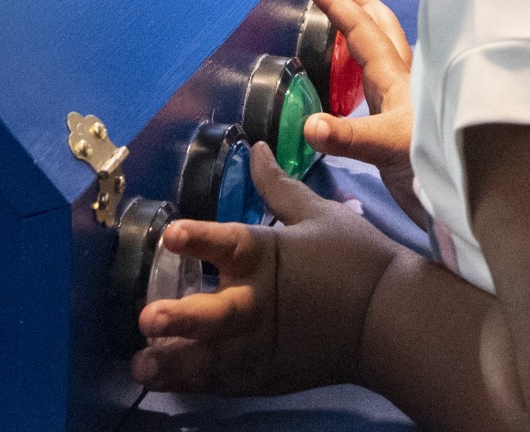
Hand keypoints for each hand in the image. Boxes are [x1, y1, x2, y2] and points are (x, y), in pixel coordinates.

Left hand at [132, 143, 401, 396]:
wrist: (389, 319)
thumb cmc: (356, 258)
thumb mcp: (318, 214)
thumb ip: (278, 186)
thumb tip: (256, 148)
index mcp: (271, 256)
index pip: (230, 243)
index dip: (199, 238)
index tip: (171, 234)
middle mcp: (260, 303)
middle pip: (216, 313)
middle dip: (180, 317)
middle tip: (147, 317)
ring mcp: (262, 346)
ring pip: (211, 357)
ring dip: (175, 360)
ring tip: (140, 363)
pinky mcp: (266, 375)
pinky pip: (224, 382)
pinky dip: (194, 382)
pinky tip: (164, 377)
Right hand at [300, 0, 423, 225]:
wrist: (466, 199)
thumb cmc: (432, 168)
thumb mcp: (386, 148)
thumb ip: (348, 136)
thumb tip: (309, 124)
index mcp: (396, 79)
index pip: (362, 31)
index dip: (337, 5)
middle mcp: (404, 84)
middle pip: (384, 33)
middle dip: (365, 6)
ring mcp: (408, 103)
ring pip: (390, 53)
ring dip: (374, 30)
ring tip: (363, 16)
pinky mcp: (410, 125)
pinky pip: (390, 83)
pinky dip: (378, 68)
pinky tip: (375, 81)